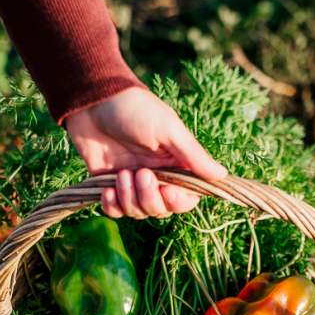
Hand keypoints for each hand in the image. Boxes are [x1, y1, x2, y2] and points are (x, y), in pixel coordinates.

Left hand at [65, 87, 226, 217]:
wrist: (91, 102)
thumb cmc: (134, 109)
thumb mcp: (168, 129)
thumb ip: (193, 155)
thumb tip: (222, 176)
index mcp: (175, 164)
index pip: (186, 198)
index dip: (179, 202)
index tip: (169, 192)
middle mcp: (156, 177)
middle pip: (161, 209)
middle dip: (150, 198)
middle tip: (140, 173)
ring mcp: (132, 183)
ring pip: (138, 212)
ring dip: (129, 198)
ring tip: (121, 174)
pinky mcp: (108, 186)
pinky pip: (115, 211)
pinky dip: (112, 205)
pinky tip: (107, 189)